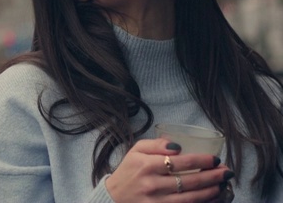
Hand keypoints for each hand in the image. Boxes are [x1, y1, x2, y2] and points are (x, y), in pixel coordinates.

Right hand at [105, 138, 232, 202]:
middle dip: (213, 176)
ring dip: (211, 192)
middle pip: (190, 181)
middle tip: (227, 172)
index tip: (215, 159)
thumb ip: (156, 144)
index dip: (202, 161)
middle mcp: (152, 184)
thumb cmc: (128, 172)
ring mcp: (157, 202)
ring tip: (222, 185)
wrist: (114, 198)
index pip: (180, 162)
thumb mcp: (135, 151)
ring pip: (191, 199)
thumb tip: (178, 145)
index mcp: (147, 165)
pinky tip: (212, 199)